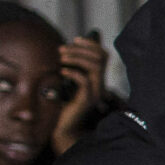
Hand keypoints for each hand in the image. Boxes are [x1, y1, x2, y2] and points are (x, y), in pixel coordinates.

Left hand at [52, 33, 108, 150]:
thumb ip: (70, 66)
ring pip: (94, 67)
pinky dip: (72, 72)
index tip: (75, 39)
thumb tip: (66, 47)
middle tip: (61, 49)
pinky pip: (84, 80)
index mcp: (97, 78)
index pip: (103, 55)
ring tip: (60, 58)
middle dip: (81, 49)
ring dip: (76, 58)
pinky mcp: (87, 99)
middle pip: (100, 58)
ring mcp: (96, 92)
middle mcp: (100, 84)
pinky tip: (61, 71)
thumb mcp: (66, 80)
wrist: (61, 125)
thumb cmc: (61, 102)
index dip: (91, 44)